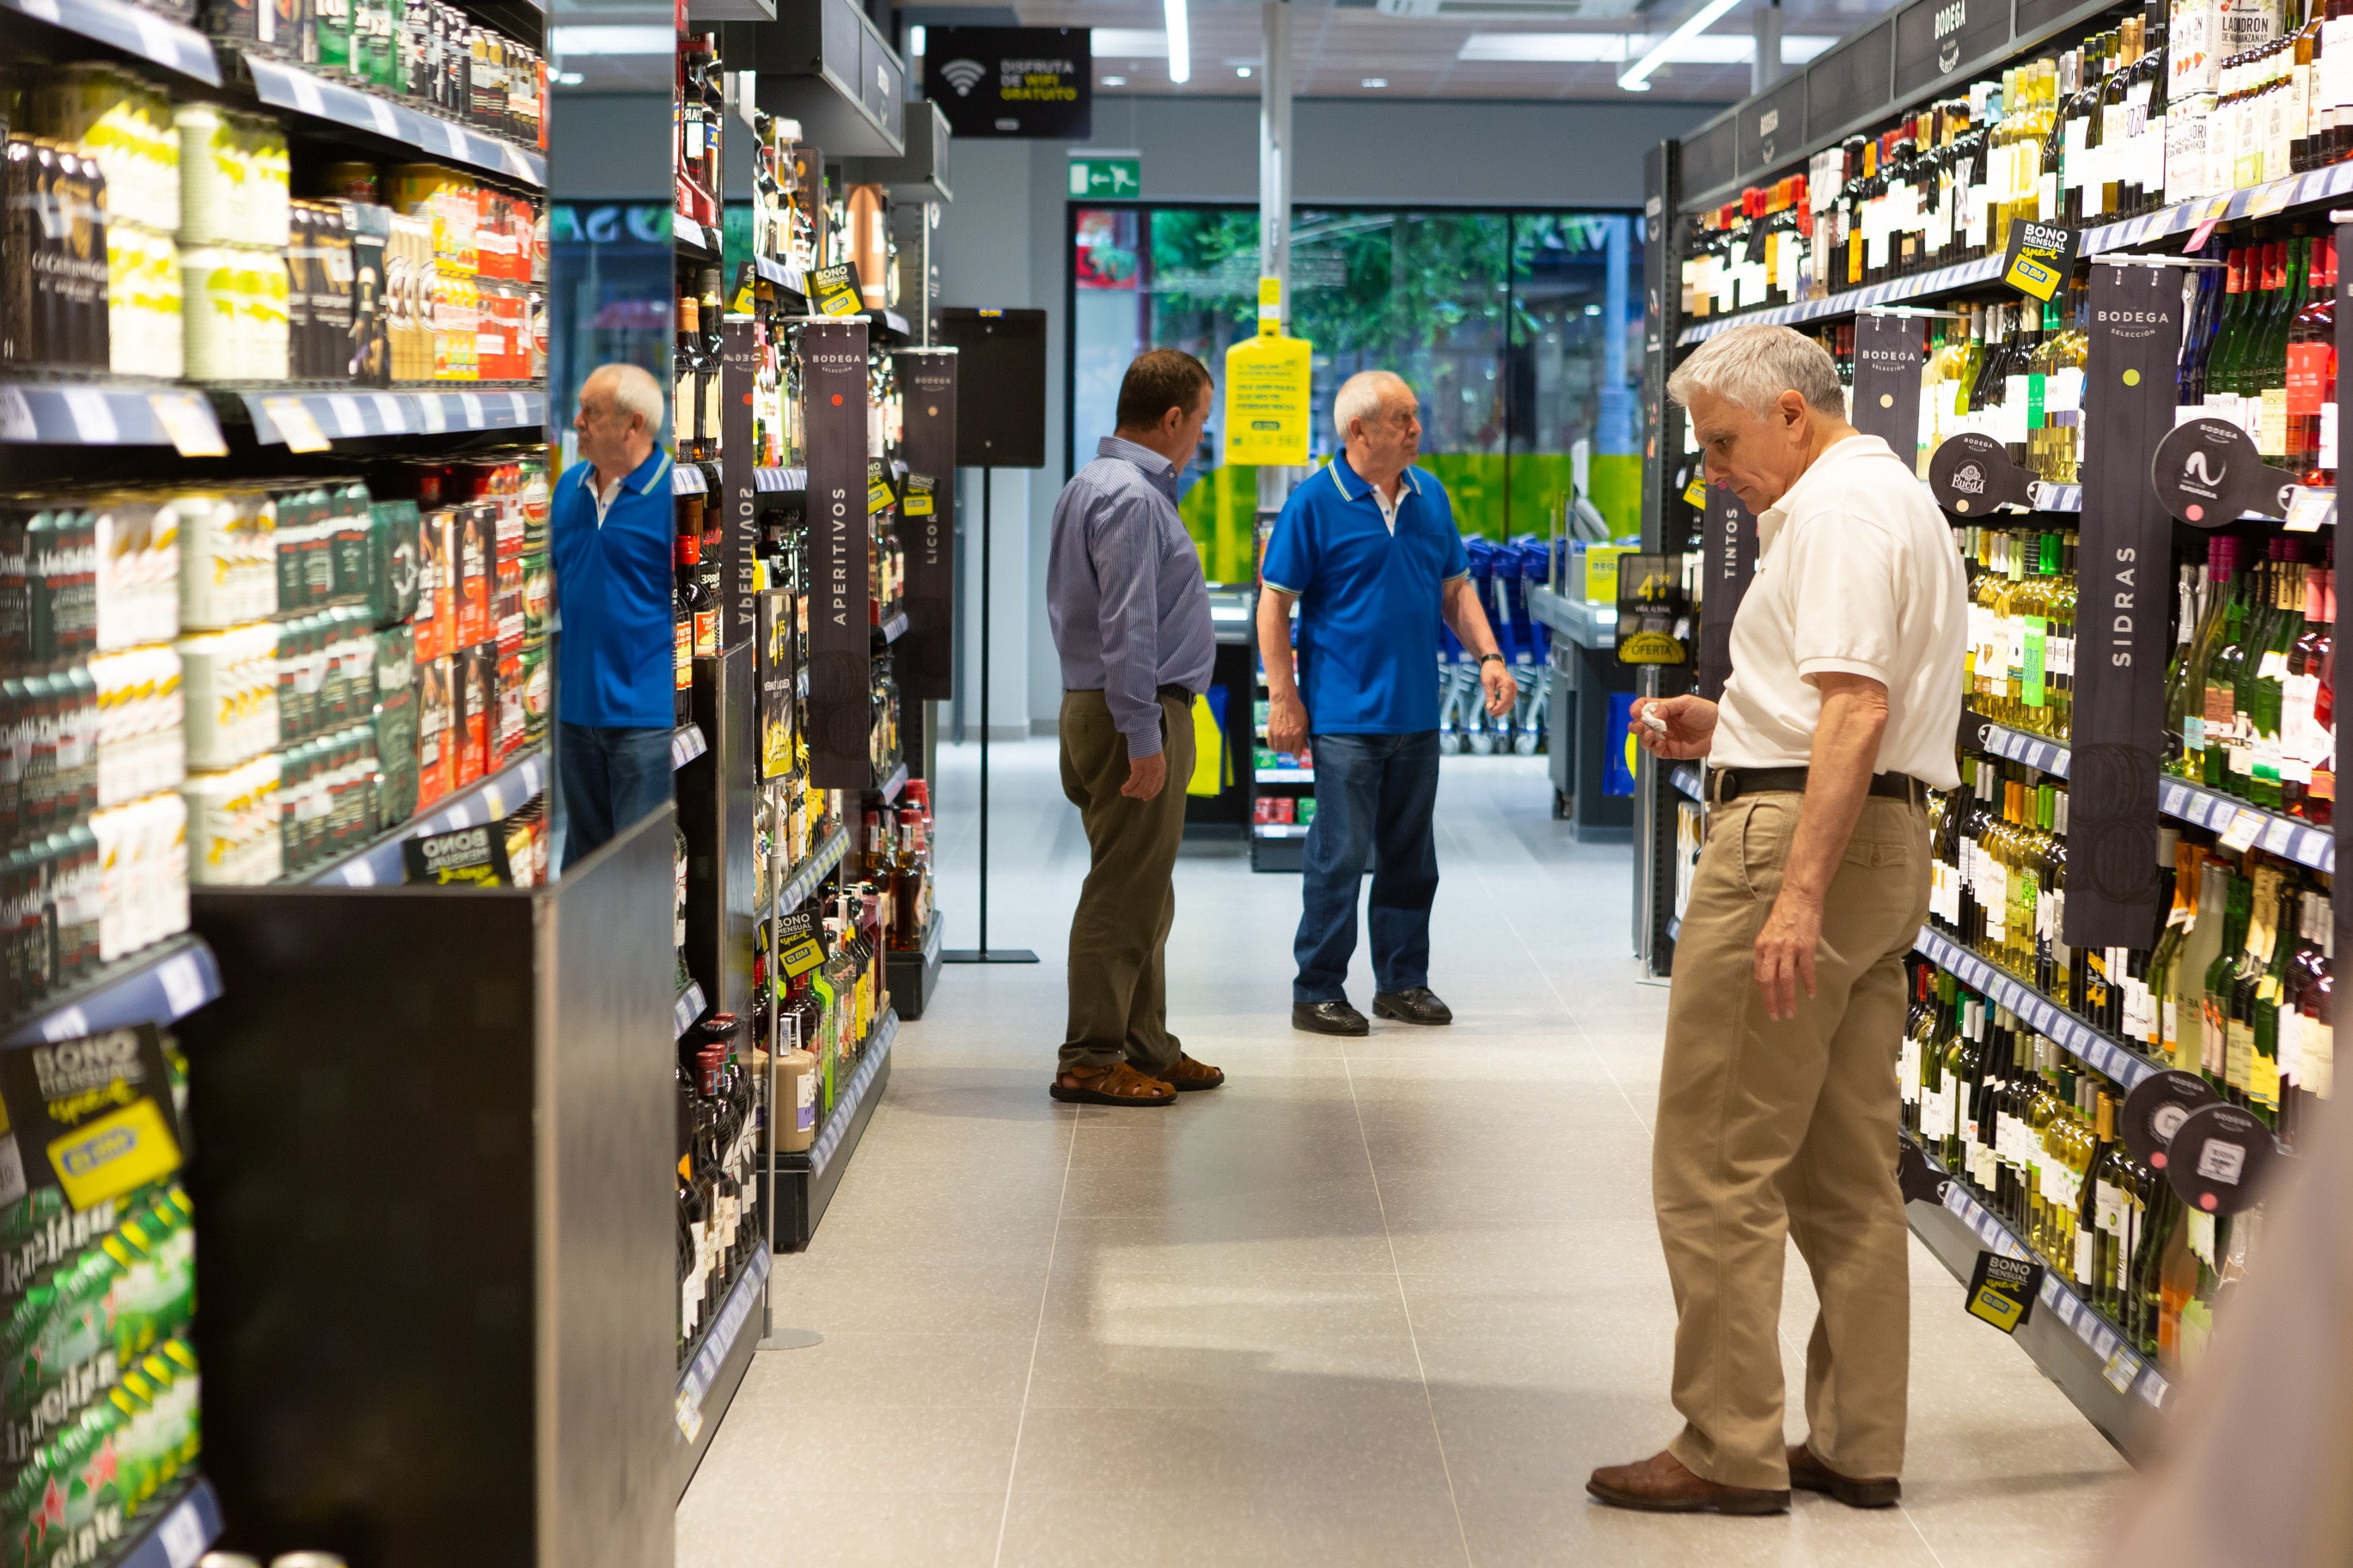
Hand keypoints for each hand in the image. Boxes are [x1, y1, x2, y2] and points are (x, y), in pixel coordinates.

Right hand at [1122, 750, 1167, 799]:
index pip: (1158, 787)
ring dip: (1132, 792)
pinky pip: (1132, 782)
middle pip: (1147, 789)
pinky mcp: (1138, 768)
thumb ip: (1154, 769)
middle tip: (1131, 795)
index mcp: (1161, 770)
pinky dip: (1127, 787)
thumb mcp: (1156, 759)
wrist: (1145, 735)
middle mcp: (1156, 772)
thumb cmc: (1148, 745)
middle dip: (1138, 794)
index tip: (1144, 798)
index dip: (1150, 794)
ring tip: (1125, 793)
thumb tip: (1147, 778)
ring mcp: (1147, 771)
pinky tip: (1123, 789)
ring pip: (1140, 788)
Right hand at [1267, 692, 1308, 753]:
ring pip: (1279, 749)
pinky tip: (1276, 746)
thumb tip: (1305, 747)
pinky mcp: (1270, 731)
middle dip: (1290, 751)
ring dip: (1282, 749)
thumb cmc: (1297, 710)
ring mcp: (1277, 734)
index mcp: (1297, 734)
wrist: (1284, 701)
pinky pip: (1270, 744)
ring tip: (1284, 746)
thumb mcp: (1305, 722)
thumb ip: (1304, 736)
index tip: (1297, 756)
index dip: (1297, 755)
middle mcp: (1287, 736)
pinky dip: (1273, 747)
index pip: (1296, 752)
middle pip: (1287, 751)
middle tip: (1291, 748)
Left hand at [1480, 659, 1517, 717]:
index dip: (1497, 709)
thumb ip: (1489, 696)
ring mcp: (1514, 689)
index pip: (1504, 701)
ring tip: (1494, 715)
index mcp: (1508, 685)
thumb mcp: (1487, 683)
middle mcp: (1513, 687)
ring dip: (1502, 710)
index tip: (1490, 713)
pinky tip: (1497, 710)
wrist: (1493, 663)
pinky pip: (1509, 700)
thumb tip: (1490, 708)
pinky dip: (1503, 706)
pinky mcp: (1512, 690)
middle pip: (1508, 704)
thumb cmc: (1489, 671)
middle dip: (1500, 710)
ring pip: (1510, 703)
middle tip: (1490, 714)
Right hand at [1629, 694, 1717, 759]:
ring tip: (1651, 734)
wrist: (1721, 730)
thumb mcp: (1686, 702)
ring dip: (1644, 737)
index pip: (1644, 707)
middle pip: (1641, 725)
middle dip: (1636, 726)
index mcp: (1664, 710)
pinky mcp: (1672, 751)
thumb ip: (1666, 707)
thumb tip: (1651, 715)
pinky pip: (1657, 752)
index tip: (1636, 712)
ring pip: (1646, 740)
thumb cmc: (1706, 712)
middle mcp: (1663, 724)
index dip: (1637, 709)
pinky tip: (1660, 743)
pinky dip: (1655, 748)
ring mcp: (1667, 738)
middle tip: (1640, 726)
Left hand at [1753, 888, 1821, 1021]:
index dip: (1763, 992)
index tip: (1768, 1005)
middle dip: (1771, 1002)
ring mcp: (1789, 948)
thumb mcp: (1769, 932)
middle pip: (1768, 981)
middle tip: (1776, 1017)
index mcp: (1761, 945)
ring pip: (1786, 979)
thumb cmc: (1785, 913)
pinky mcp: (1806, 946)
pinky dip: (1809, 984)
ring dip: (1788, 998)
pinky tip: (1811, 994)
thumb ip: (1769, 951)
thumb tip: (1770, 970)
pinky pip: (1806, 970)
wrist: (1799, 896)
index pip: (1759, 975)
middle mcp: (1772, 948)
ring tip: (1791, 1013)